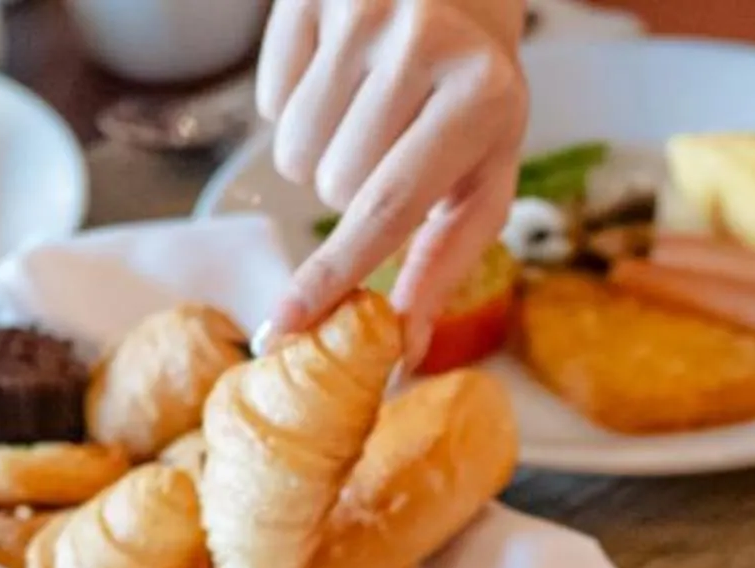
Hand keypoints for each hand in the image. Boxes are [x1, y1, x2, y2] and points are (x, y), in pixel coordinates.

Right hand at [258, 0, 526, 347]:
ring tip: (364, 116)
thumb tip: (405, 346)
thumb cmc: (475, 98)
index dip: (333, 274)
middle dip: (349, 191)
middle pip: (333, 184)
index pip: (388, 210)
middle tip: (389, 151)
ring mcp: (363, 9)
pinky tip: (340, 75)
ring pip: (293, 149)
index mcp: (481, 98)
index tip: (289, 325)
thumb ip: (447, 260)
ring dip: (318, 154)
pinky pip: (269, 96)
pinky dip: (294, 103)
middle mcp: (423, 45)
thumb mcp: (485, 173)